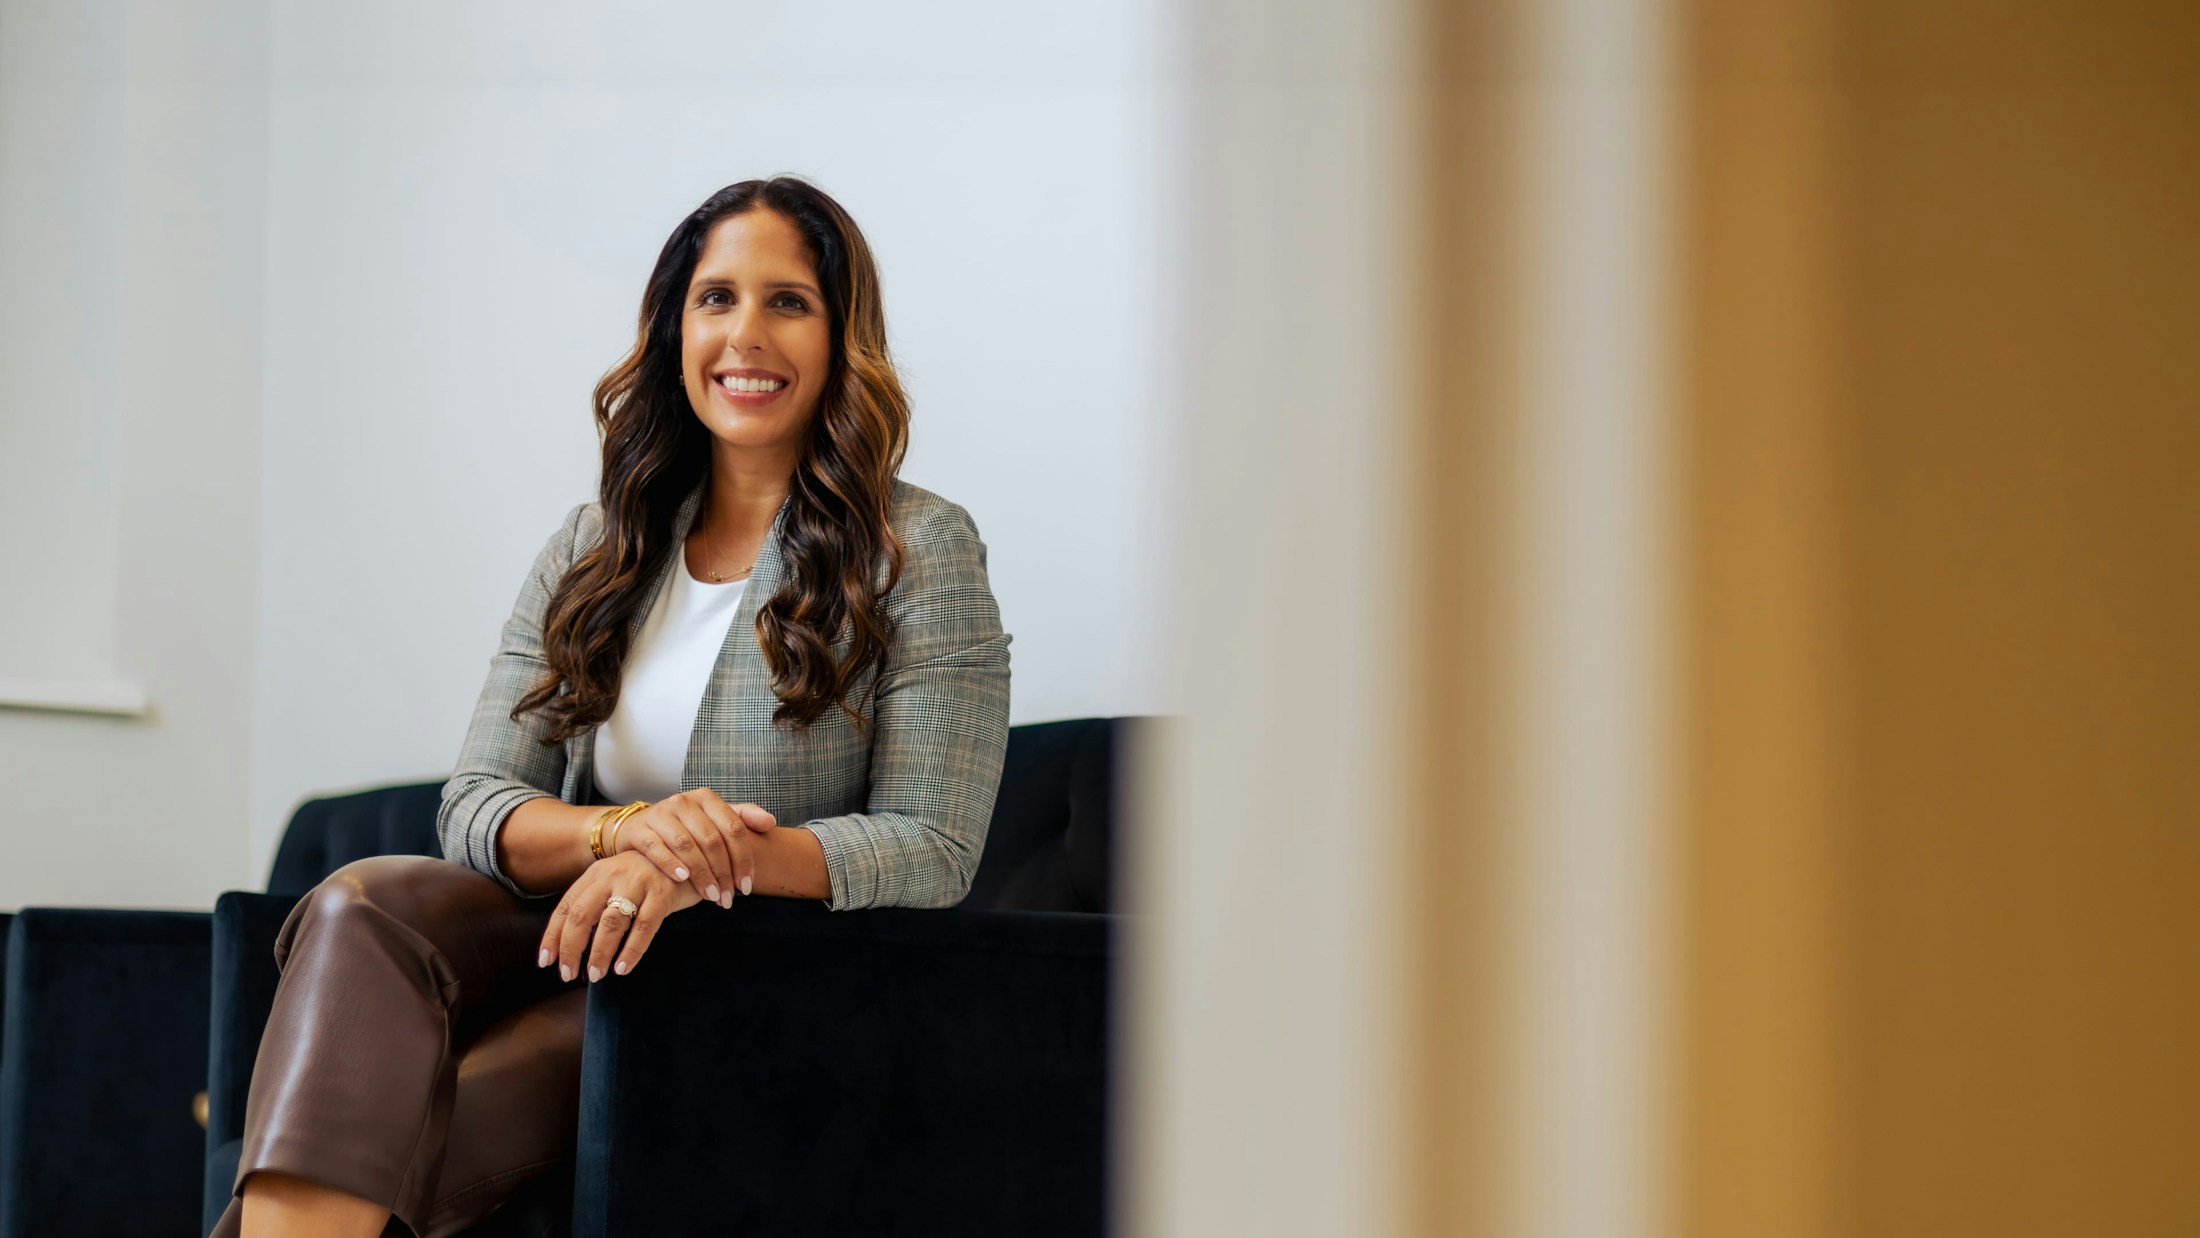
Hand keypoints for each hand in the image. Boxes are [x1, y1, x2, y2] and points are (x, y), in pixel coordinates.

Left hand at [539, 850, 701, 982]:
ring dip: (599, 952)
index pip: (566, 907)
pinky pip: (644, 926)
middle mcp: (613, 875)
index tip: (545, 962)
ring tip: (595, 975)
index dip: (553, 936)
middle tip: (568, 974)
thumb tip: (572, 944)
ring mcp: (638, 882)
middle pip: (582, 915)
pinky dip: (632, 950)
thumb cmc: (649, 876)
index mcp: (597, 873)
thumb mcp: (617, 881)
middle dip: (571, 948)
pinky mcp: (663, 893)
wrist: (691, 853)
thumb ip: (597, 903)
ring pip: (611, 922)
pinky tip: (623, 968)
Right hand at [609, 789, 776, 908]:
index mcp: (707, 799)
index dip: (743, 859)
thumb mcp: (713, 820)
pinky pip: (656, 847)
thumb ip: (743, 818)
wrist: (637, 828)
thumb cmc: (684, 828)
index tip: (747, 887)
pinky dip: (670, 863)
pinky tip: (682, 879)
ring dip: (701, 874)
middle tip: (727, 899)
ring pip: (686, 845)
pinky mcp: (639, 828)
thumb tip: (770, 822)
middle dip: (723, 873)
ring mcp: (660, 813)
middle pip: (711, 840)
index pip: (733, 828)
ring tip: (711, 896)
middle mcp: (684, 802)